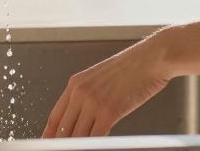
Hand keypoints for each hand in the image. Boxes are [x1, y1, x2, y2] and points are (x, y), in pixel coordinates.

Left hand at [42, 35, 172, 137]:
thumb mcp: (101, 78)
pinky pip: (96, 136)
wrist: (152, 58)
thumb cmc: (133, 67)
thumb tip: (81, 118)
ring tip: (81, 149)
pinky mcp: (110, 111)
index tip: (48, 144)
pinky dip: (95, 144)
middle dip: (62, 144)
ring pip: (78, 136)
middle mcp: (81, 92)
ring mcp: (94, 102)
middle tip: (63, 150)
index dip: (49, 135)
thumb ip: (88, 96)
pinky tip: (96, 145)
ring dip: (78, 145)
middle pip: (63, 129)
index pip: (54, 117)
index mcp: (76, 83)